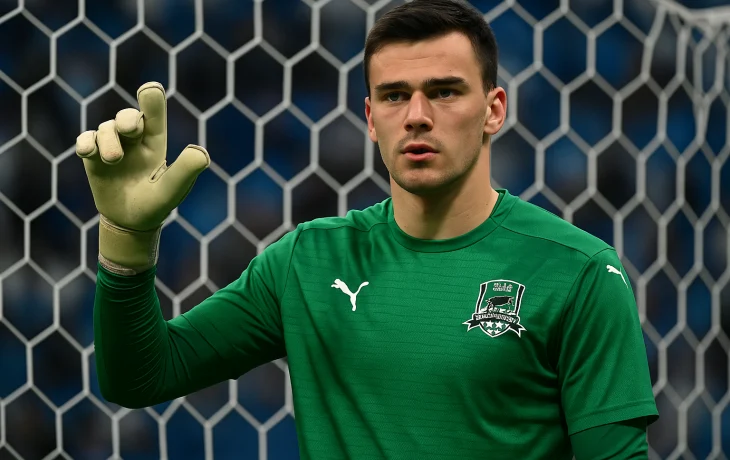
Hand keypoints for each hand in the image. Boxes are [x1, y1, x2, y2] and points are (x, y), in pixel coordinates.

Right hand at [76, 82, 209, 274]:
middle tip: (130, 130)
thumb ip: (186, 171)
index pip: (154, 116)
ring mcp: (112, 146)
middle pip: (127, 116)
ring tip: (114, 161)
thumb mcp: (173, 189)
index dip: (153, 99)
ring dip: (108, 141)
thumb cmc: (157, 203)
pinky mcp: (93, 156)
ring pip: (106, 128)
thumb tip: (201, 152)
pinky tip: (89, 153)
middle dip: (127, 119)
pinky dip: (86, 143)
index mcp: (155, 142)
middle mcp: (134, 139)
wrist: (131, 221)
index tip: (151, 88)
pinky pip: (86, 140)